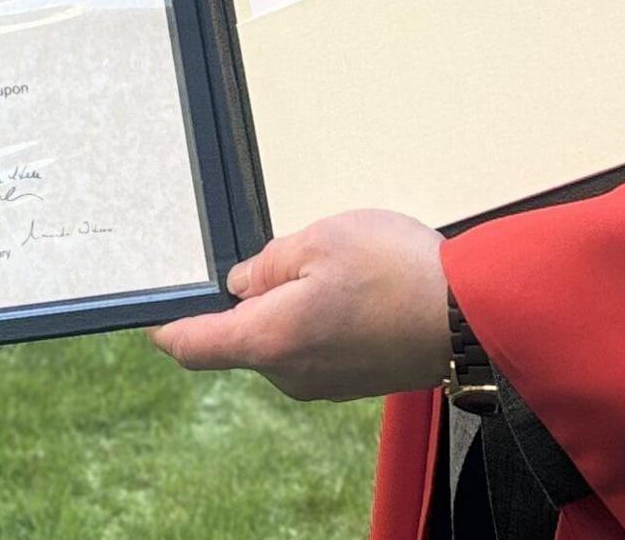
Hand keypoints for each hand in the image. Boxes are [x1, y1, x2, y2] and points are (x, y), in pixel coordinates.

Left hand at [148, 209, 449, 401]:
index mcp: (267, 341)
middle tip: (283, 252)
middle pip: (240, 338)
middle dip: (249, 297)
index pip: (192, 345)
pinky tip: (356, 288)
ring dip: (289, 304)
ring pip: (281, 339)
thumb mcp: (321, 241)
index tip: (151, 308)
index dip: (165, 325)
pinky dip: (319, 318)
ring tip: (334, 266)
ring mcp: (324, 383)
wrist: (473, 318)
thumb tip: (241, 282)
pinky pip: (316, 346)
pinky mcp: (354, 380)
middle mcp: (289, 375)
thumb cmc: (399, 274)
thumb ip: (268, 262)